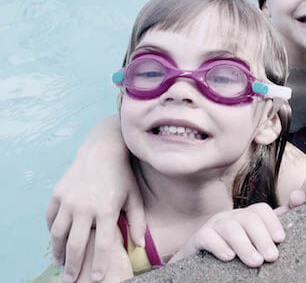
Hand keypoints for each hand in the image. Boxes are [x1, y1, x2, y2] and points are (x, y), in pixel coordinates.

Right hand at [45, 116, 145, 282]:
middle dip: (73, 266)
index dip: (100, 263)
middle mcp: (85, 206)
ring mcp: (69, 199)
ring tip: (61, 263)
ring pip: (58, 234)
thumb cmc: (122, 175)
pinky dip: (52, 231)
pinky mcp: (58, 193)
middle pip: (76, 244)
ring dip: (58, 251)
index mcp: (106, 209)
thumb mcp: (134, 196)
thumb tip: (139, 244)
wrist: (103, 149)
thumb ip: (138, 221)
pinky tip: (56, 239)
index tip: (98, 278)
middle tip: (71, 280)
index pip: (103, 244)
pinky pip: (51, 218)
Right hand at [170, 203, 284, 266]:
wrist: (200, 265)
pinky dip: (219, 246)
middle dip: (262, 237)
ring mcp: (213, 226)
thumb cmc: (232, 253)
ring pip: (230, 227)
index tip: (280, 239)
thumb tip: (292, 207)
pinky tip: (229, 257)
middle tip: (272, 257)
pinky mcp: (198, 238)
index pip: (261, 210)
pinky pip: (208, 237)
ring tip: (256, 262)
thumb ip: (269, 228)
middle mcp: (230, 217)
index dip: (272, 222)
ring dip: (245, 245)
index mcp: (245, 216)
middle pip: (248, 218)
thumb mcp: (252, 241)